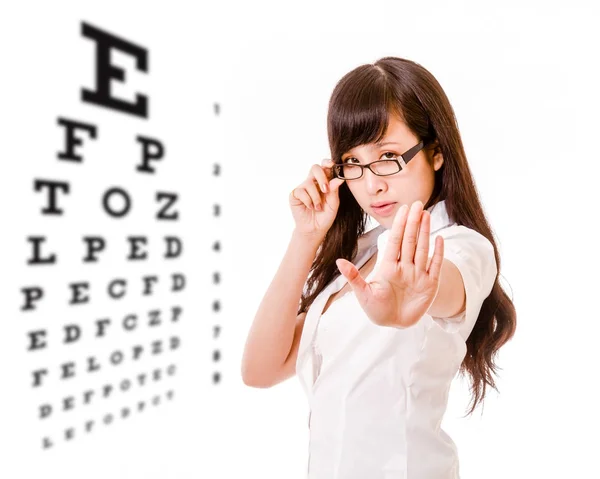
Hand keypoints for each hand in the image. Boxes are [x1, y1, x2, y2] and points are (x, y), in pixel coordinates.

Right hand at [289, 158, 344, 239]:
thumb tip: (338, 179)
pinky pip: (301, 192)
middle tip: (326, 190)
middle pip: (315, 168)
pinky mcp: (295, 194)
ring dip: (316, 197)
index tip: (332, 165)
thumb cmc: (325, 216)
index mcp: (324, 182)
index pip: (325, 167)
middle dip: (321, 177)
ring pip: (309, 183)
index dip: (327, 163)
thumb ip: (334, 191)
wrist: (315, 229)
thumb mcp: (333, 204)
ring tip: (318, 207)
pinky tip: (310, 207)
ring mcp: (303, 187)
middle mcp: (313, 182)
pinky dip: (308, 201)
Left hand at [335, 200, 444, 327]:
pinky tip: (440, 239)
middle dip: (413, 223)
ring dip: (425, 232)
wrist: (393, 324)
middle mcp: (404, 267)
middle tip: (417, 204)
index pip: (395, 241)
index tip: (403, 209)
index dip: (399, 225)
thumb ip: (353, 277)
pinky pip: (435, 266)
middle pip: (410, 241)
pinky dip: (438, 253)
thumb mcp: (363, 293)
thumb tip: (339, 262)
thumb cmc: (376, 309)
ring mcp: (418, 274)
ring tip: (427, 215)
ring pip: (422, 249)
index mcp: (388, 266)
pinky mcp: (430, 285)